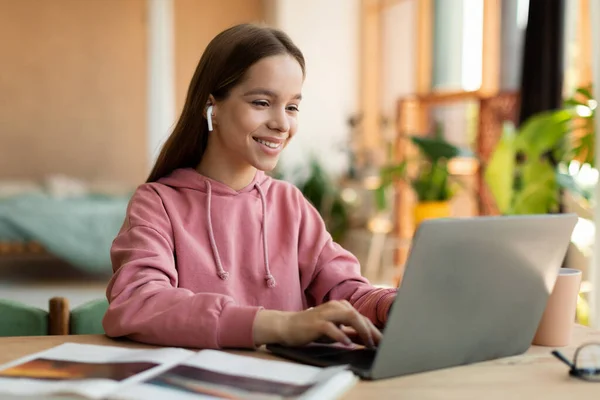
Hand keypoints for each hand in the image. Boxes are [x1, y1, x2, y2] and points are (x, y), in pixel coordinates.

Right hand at [253, 300, 381, 347]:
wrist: (287, 326)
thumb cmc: (311, 328)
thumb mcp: (333, 330)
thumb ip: (349, 332)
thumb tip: (367, 339)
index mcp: (339, 307)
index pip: (360, 317)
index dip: (373, 329)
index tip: (382, 341)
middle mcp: (334, 307)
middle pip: (358, 315)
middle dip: (371, 330)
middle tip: (379, 344)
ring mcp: (324, 313)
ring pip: (348, 316)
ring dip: (361, 330)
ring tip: (368, 343)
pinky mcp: (315, 322)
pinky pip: (330, 327)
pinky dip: (340, 335)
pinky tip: (346, 343)